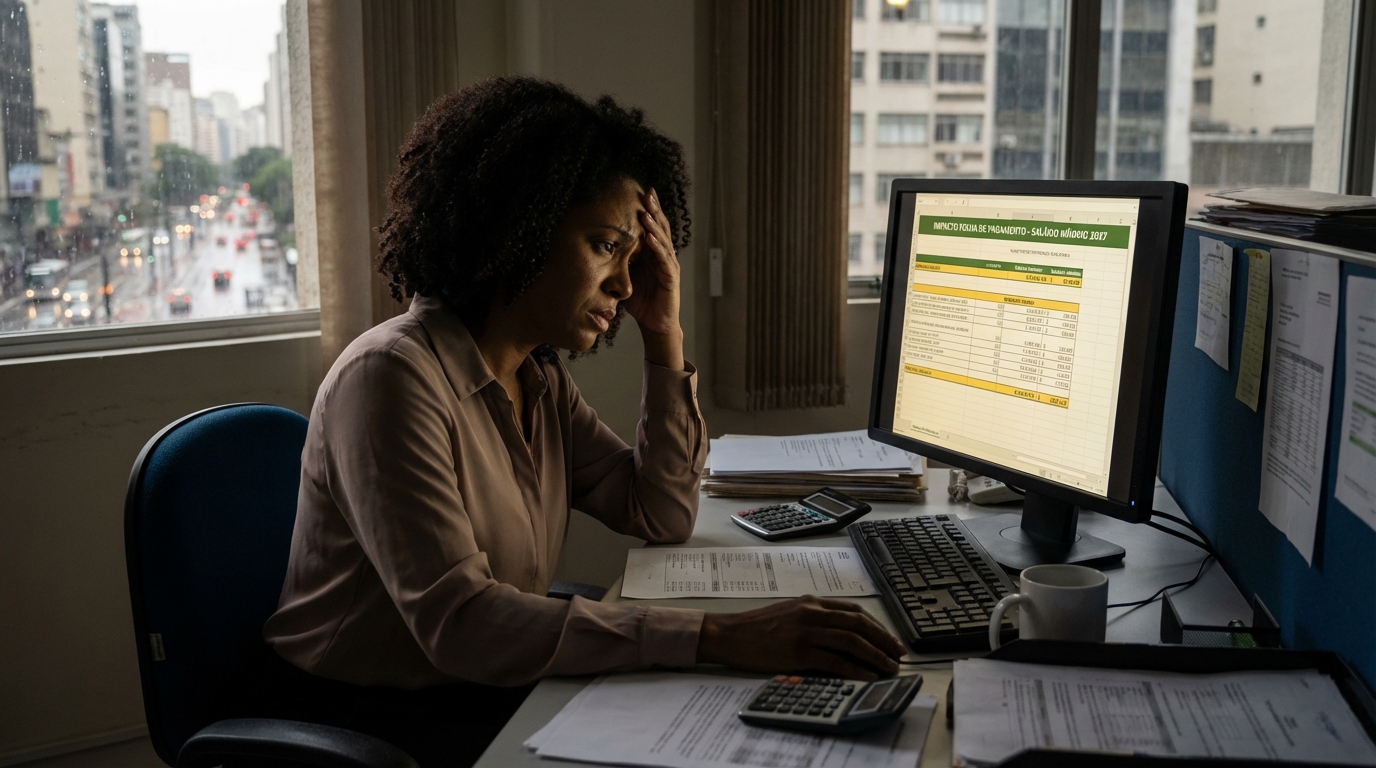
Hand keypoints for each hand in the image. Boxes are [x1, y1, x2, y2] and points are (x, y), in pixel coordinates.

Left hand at [624, 188, 683, 368]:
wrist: (655, 325)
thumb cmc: (641, 301)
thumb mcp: (627, 275)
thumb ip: (619, 259)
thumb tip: (599, 245)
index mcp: (653, 253)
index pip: (651, 226)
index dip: (647, 209)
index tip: (639, 191)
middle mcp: (663, 255)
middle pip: (660, 227)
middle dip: (653, 209)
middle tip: (647, 191)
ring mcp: (669, 266)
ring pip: (662, 240)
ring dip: (654, 224)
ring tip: (646, 210)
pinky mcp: (671, 278)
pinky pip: (664, 260)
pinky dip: (657, 247)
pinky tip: (650, 237)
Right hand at [696, 596, 906, 679]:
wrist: (730, 634)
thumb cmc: (757, 627)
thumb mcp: (790, 613)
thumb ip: (814, 618)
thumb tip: (841, 634)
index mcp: (812, 602)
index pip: (854, 611)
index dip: (877, 626)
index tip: (890, 639)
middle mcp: (813, 612)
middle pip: (859, 624)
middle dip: (883, 641)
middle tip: (898, 655)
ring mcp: (807, 631)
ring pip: (852, 641)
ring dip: (875, 656)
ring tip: (889, 668)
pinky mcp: (799, 650)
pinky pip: (835, 660)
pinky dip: (855, 669)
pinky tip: (867, 677)